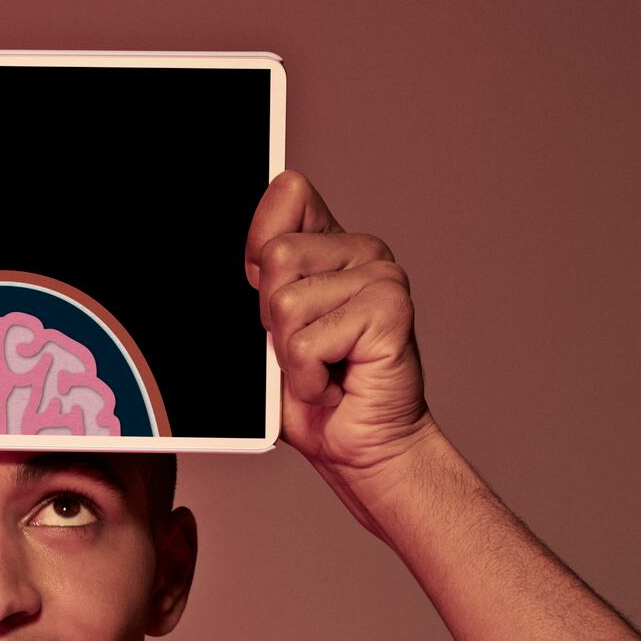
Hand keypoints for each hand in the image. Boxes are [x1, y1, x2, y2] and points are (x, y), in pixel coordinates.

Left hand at [245, 170, 438, 487]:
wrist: (359, 447)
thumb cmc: (314, 394)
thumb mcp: (268, 329)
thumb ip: (260, 280)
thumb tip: (250, 253)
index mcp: (331, 245)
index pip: (288, 192)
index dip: (260, 244)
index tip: (265, 291)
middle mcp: (362, 251)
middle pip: (277, 256)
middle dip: (271, 319)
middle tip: (302, 350)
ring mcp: (382, 276)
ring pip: (288, 304)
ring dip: (290, 354)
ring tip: (319, 369)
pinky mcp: (390, 309)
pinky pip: (309, 341)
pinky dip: (308, 377)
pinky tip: (333, 384)